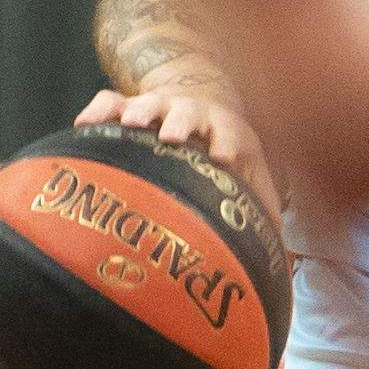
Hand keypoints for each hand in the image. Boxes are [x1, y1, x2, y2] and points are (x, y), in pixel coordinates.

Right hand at [74, 78, 277, 215]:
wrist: (199, 116)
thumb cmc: (226, 165)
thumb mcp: (249, 186)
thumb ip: (261, 219)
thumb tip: (284, 267)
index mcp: (226, 133)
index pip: (230, 135)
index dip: (226, 145)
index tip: (221, 160)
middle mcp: (194, 116)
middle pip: (190, 112)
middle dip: (182, 122)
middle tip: (172, 137)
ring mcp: (159, 108)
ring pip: (150, 101)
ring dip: (141, 109)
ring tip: (130, 124)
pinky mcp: (128, 107)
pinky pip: (109, 102)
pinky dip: (99, 110)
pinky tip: (84, 127)